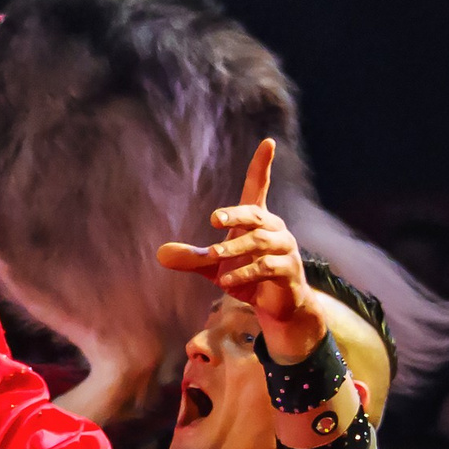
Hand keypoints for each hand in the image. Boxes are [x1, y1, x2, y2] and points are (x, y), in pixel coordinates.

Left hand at [153, 140, 325, 355]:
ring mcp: (285, 249)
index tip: (268, 142)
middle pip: (256, 214)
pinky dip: (244, 273)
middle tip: (213, 219)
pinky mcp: (288, 271)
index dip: (262, 166)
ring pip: (259, 241)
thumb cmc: (247, 277)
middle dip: (235, 215)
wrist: (276, 307)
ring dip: (234, 249)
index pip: (260, 187)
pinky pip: (266, 267)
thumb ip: (193, 259)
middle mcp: (274, 229)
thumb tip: (160, 254)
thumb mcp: (216, 268)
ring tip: (213, 257)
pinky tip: (225, 281)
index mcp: (257, 221)